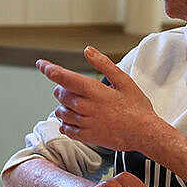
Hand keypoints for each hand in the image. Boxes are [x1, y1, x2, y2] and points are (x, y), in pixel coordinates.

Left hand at [36, 46, 167, 151]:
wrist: (145, 134)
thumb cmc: (137, 106)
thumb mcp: (124, 81)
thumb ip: (104, 64)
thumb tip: (87, 50)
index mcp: (93, 90)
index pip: (63, 77)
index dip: (49, 69)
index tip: (41, 63)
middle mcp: (85, 106)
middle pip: (59, 94)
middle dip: (62, 89)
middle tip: (75, 89)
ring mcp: (84, 123)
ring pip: (60, 112)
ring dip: (63, 106)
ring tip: (79, 105)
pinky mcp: (86, 136)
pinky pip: (66, 128)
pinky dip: (66, 122)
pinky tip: (76, 119)